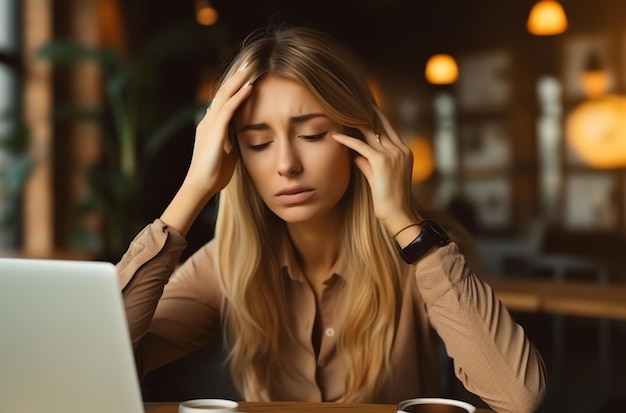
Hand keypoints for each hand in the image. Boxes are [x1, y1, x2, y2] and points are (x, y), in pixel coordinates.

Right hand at [160, 63, 253, 234]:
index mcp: (211, 125)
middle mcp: (208, 120)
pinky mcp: (215, 131)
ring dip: (240, 80)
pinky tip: (250, 87)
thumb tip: (245, 138)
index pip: (224, 101)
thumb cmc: (214, 174)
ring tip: (253, 68)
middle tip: (252, 64)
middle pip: (223, 92)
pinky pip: (228, 109)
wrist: (200, 186)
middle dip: (238, 77)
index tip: (249, 77)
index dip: (235, 88)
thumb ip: (234, 142)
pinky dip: (239, 96)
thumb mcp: (228, 154)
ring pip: (225, 95)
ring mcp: (210, 124)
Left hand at [331, 107, 419, 234]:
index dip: (375, 117)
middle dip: (365, 113)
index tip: (362, 109)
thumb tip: (355, 154)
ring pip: (370, 132)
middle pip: (380, 124)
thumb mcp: (378, 177)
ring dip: (354, 123)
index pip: (387, 128)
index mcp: (404, 151)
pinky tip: (336, 136)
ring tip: (340, 114)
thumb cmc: (389, 200)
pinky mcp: (381, 161)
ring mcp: (392, 154)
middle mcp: (400, 149)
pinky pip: (360, 146)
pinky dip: (346, 140)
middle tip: (349, 103)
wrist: (398, 214)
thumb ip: (367, 163)